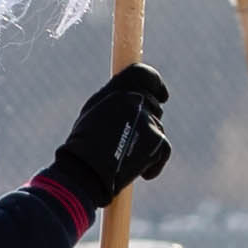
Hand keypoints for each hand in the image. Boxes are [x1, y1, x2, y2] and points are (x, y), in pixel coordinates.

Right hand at [46, 64, 175, 202]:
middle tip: (133, 140)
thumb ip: (115, 101)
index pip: (144, 74)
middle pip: (154, 105)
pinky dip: (154, 163)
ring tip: (125, 156)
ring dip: (148, 143)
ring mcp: (146, 118)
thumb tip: (134, 96)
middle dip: (149, 122)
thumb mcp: (94, 114)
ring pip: (157, 129)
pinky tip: (139, 173)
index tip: (162, 95)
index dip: (156, 83)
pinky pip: (164, 149)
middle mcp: (133, 98)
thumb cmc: (83, 147)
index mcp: (115, 89)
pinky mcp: (157, 138)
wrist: (85, 172)